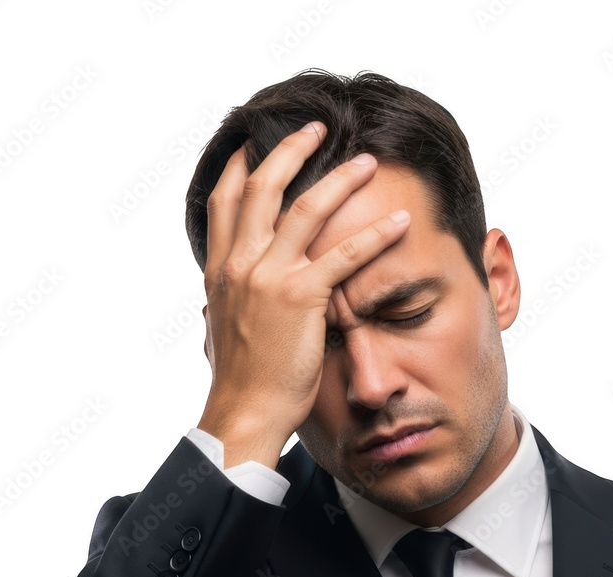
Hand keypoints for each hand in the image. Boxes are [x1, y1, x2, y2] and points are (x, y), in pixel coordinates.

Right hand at [196, 121, 410, 468]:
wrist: (243, 414)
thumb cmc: (239, 383)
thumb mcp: (219, 334)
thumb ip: (221, 309)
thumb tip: (213, 308)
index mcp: (220, 270)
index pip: (226, 201)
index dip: (241, 165)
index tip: (255, 142)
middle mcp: (240, 264)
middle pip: (262, 186)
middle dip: (291, 149)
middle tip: (317, 127)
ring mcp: (268, 277)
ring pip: (305, 207)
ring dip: (340, 178)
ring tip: (367, 161)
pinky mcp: (300, 298)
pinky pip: (344, 255)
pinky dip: (375, 234)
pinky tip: (399, 221)